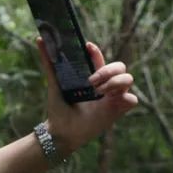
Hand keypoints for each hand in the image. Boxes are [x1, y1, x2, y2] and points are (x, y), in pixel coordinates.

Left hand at [37, 38, 138, 156]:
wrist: (61, 133)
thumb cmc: (59, 109)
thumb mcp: (55, 85)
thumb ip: (50, 64)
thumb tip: (39, 39)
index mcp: (93, 77)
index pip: (100, 58)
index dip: (97, 52)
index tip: (87, 47)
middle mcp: (105, 85)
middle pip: (120, 66)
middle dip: (108, 70)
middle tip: (91, 82)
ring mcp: (113, 97)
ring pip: (128, 79)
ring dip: (115, 82)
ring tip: (99, 93)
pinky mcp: (118, 110)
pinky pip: (132, 100)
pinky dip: (126, 98)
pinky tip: (110, 101)